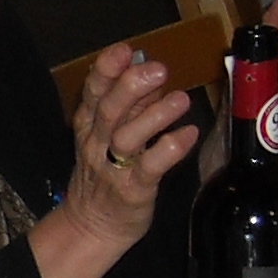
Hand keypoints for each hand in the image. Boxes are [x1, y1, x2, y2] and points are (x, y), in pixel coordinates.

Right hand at [60, 43, 199, 244]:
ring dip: (155, 116)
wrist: (91, 227)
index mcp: (90, 126)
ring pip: (128, 138)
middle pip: (109, 111)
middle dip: (132, 87)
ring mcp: (113, 169)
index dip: (106, 70)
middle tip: (159, 69)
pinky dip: (169, 149)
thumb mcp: (108, 136)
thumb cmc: (106, 174)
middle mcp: (97, 144)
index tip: (125, 51)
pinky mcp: (133, 191)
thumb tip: (149, 70)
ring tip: (182, 100)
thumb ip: (130, 105)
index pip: (92, 93)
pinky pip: (151, 168)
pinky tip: (188, 134)